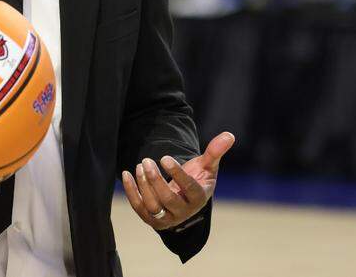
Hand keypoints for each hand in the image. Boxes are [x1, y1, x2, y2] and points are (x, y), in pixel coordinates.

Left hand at [120, 132, 234, 230]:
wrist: (184, 198)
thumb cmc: (197, 178)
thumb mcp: (207, 165)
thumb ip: (216, 151)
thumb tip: (229, 135)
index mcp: (199, 198)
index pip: (189, 189)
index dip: (177, 174)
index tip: (164, 157)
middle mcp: (183, 212)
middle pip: (167, 199)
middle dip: (155, 180)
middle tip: (147, 160)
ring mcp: (166, 219)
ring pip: (152, 205)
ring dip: (143, 184)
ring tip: (140, 164)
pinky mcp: (151, 219)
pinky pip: (139, 207)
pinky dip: (131, 191)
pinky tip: (126, 174)